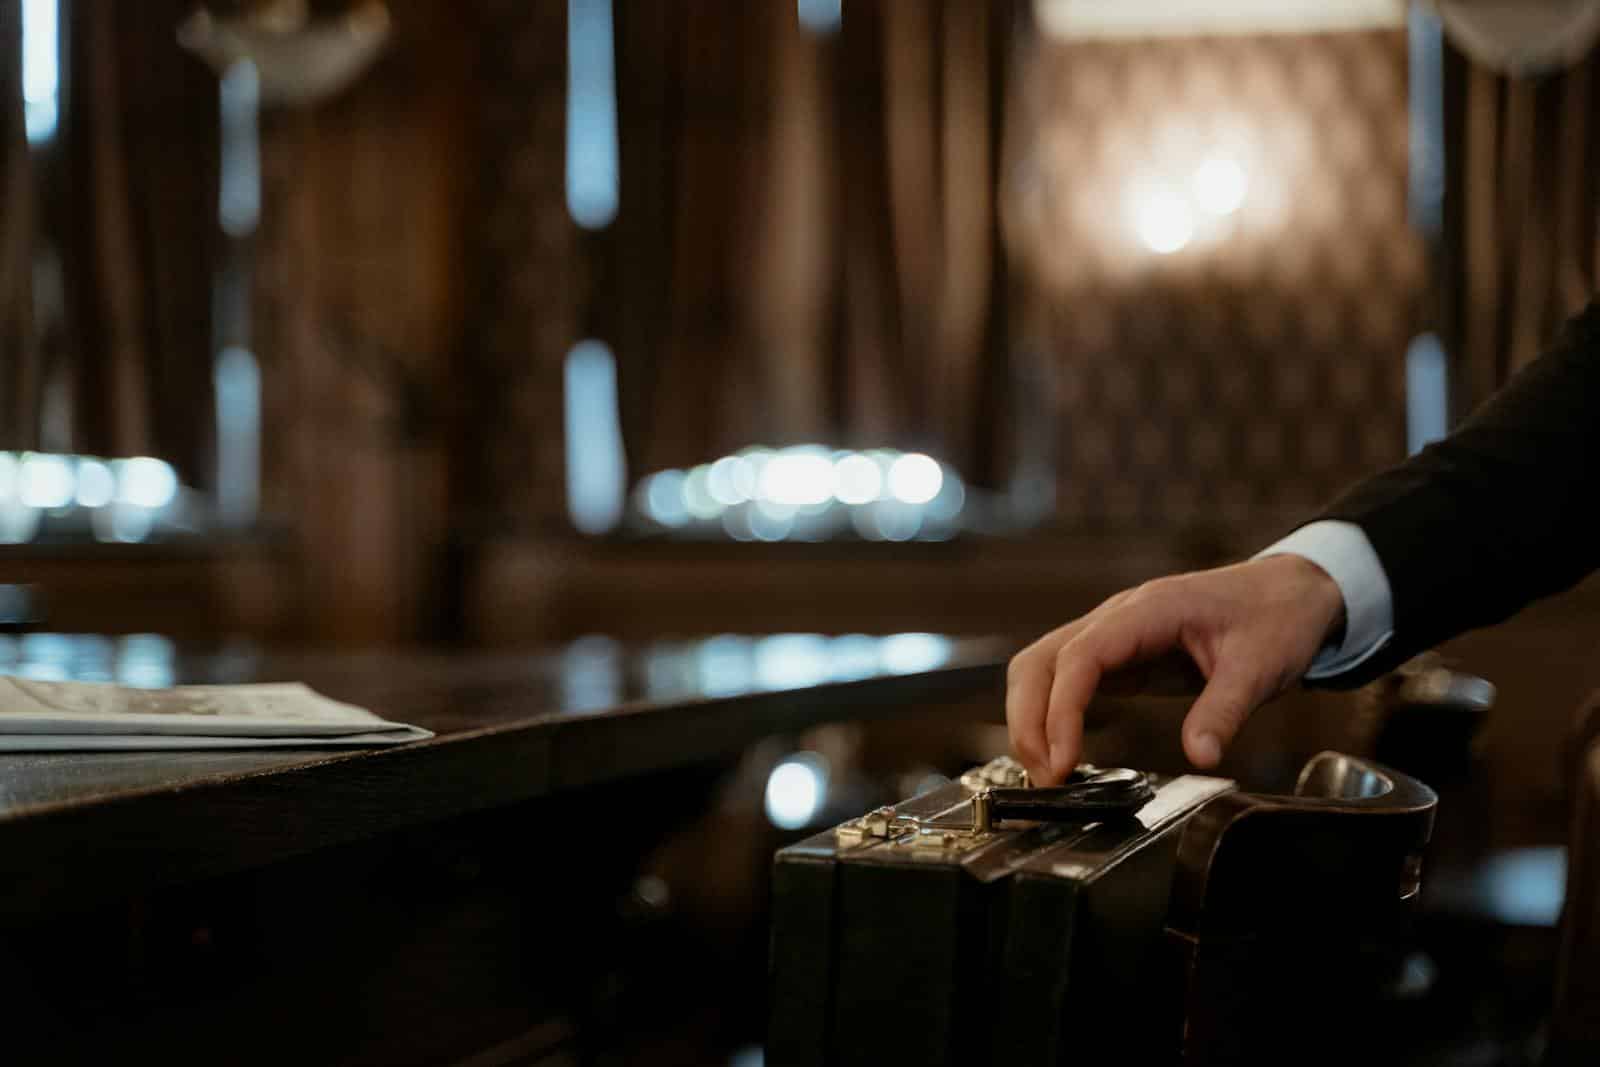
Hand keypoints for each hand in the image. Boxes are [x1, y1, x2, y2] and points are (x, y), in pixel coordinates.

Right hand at [1005, 555, 1345, 783]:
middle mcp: (1117, 618)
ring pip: (1041, 668)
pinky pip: (1063, 679)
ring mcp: (1111, 635)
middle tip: (1045, 778)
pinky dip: (1050, 715)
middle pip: (1040, 661)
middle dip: (1029, 720)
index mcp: (1148, 611)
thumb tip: (1199, 757)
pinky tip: (1062, 752)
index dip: (1060, 710)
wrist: (1290, 591)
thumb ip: (1224, 711)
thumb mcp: (1260, 668)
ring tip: (1047, 772)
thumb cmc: (1275, 617)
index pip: (1079, 657)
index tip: (1062, 760)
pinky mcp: (1116, 655)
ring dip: (1031, 719)